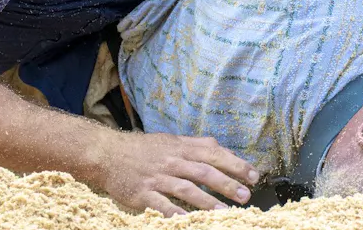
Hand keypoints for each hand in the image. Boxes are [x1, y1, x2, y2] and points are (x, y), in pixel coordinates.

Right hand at [97, 131, 259, 216]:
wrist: (107, 153)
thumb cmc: (143, 149)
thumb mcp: (170, 140)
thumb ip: (195, 145)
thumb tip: (222, 150)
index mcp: (180, 147)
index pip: (214, 153)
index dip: (236, 164)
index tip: (254, 176)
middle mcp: (171, 161)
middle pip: (204, 172)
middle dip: (227, 184)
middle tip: (246, 196)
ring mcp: (157, 177)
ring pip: (186, 189)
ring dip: (207, 202)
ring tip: (224, 212)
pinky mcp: (142, 193)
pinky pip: (162, 205)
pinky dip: (175, 213)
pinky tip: (187, 221)